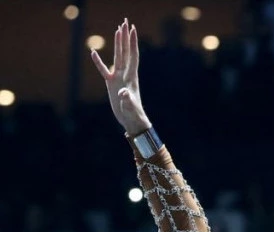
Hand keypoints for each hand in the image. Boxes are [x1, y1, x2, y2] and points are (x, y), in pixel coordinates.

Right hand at [91, 18, 151, 134]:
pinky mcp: (111, 84)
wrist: (132, 120)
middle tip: (125, 22)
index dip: (132, 42)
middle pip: (125, 52)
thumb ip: (127, 100)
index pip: (132, 55)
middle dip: (125, 37)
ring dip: (117, 44)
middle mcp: (126, 74)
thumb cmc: (133, 114)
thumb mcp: (129, 107)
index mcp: (131, 77)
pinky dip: (98, 61)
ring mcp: (118, 78)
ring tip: (117, 30)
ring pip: (117, 57)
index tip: (132, 29)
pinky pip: (103, 70)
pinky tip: (93, 52)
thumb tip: (123, 93)